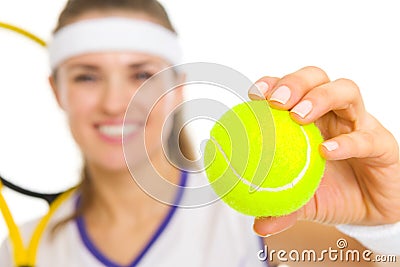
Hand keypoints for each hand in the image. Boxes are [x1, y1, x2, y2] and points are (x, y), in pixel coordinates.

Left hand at [250, 66, 399, 236]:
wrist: (371, 212)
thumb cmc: (332, 194)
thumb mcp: (302, 201)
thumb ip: (282, 208)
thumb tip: (257, 224)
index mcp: (308, 119)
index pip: (289, 90)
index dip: (271, 84)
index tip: (253, 94)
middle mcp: (332, 114)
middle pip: (316, 78)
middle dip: (294, 82)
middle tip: (275, 101)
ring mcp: (358, 124)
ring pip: (345, 91)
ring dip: (320, 97)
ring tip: (298, 115)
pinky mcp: (382, 143)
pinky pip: (367, 137)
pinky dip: (347, 142)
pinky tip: (327, 151)